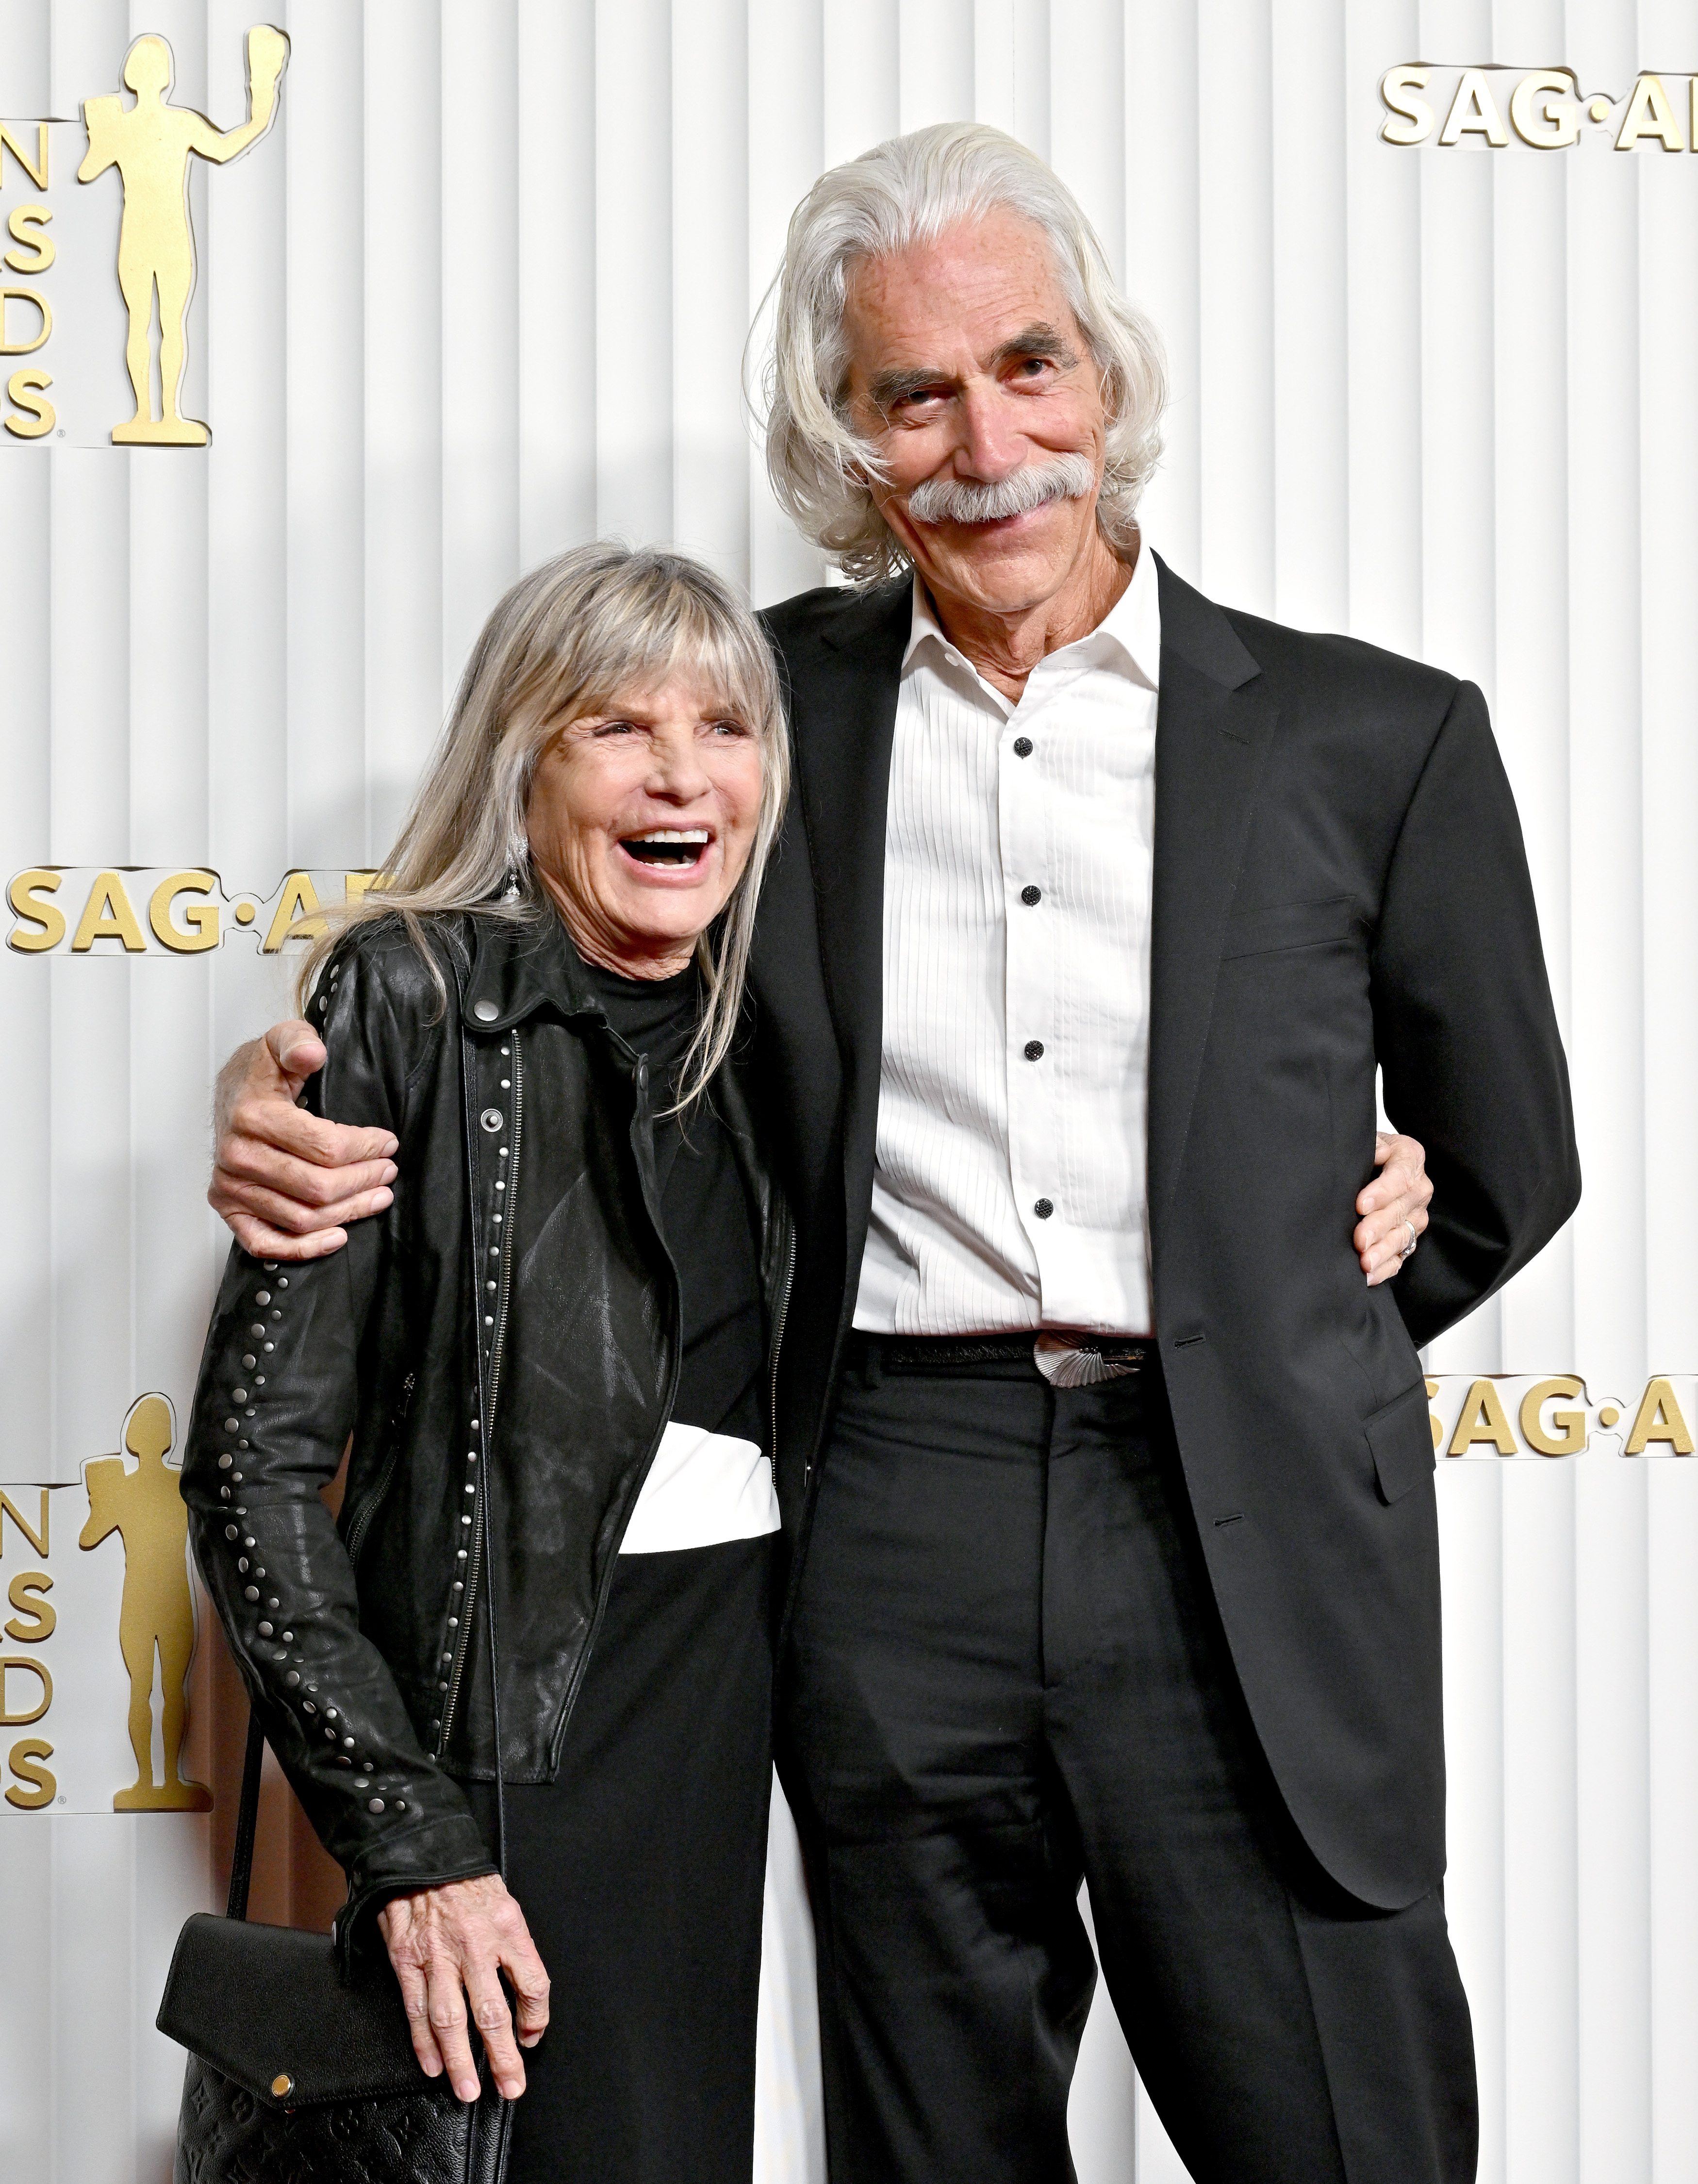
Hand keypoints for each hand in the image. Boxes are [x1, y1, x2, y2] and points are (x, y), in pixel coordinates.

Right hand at [207, 1021, 398, 1258]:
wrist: (228, 1094)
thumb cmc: (261, 1073)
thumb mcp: (281, 1041)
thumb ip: (298, 1041)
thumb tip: (312, 1053)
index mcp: (252, 1116)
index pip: (325, 1147)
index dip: (365, 1148)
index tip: (387, 1143)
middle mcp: (237, 1156)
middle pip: (317, 1187)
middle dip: (363, 1180)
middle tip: (389, 1171)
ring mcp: (231, 1187)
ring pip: (301, 1218)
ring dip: (348, 1212)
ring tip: (378, 1197)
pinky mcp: (229, 1209)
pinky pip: (265, 1244)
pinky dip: (303, 1248)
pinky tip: (337, 1236)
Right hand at [378, 1874, 549, 2101]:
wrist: (422, 1854)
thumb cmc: (468, 1883)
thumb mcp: (505, 1904)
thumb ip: (515, 1950)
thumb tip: (526, 2002)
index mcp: (508, 1926)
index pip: (533, 1983)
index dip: (536, 2017)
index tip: (532, 2037)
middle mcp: (475, 1943)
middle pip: (493, 2011)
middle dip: (502, 2056)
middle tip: (510, 2086)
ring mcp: (438, 1954)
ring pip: (450, 2019)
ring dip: (460, 2061)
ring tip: (468, 2090)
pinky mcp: (407, 1959)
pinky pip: (417, 2008)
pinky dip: (423, 2042)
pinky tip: (433, 2064)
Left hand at [1354, 1131, 1430, 1285]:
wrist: (1372, 1165)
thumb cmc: (1365, 1152)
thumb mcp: (1368, 1140)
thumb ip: (1370, 1144)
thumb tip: (1374, 1151)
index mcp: (1409, 1158)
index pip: (1400, 1177)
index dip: (1381, 1192)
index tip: (1360, 1204)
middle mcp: (1418, 1188)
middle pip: (1400, 1210)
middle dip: (1378, 1227)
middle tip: (1359, 1240)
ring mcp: (1416, 1215)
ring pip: (1402, 1235)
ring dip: (1382, 1251)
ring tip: (1364, 1263)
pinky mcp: (1410, 1236)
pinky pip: (1400, 1255)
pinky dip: (1384, 1268)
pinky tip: (1367, 1276)